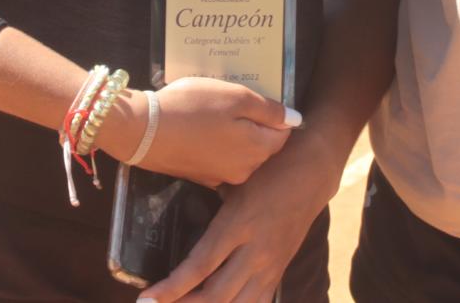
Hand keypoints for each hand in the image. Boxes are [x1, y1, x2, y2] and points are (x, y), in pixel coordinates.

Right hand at [103, 77, 299, 188]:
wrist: (142, 131)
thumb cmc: (192, 107)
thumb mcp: (235, 97)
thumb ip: (268, 110)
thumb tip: (296, 120)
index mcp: (257, 150)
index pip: (283, 135)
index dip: (275, 115)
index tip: (259, 98)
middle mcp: (243, 170)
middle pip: (262, 145)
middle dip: (255, 124)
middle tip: (235, 100)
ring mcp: (220, 176)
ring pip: (240, 151)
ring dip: (234, 133)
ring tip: (216, 110)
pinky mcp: (199, 176)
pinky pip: (218, 157)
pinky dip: (215, 143)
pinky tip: (201, 126)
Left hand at [139, 137, 337, 302]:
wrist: (312, 172)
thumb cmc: (268, 169)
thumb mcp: (233, 182)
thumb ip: (206, 204)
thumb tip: (171, 215)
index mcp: (238, 224)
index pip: (200, 266)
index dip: (172, 287)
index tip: (147, 298)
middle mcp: (255, 251)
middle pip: (216, 295)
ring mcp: (270, 266)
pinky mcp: (279, 273)